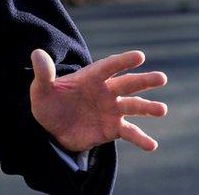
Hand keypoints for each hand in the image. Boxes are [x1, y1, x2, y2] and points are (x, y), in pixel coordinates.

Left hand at [29, 49, 167, 152]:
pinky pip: (130, 132)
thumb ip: (43, 73)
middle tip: (161, 78)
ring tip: (162, 109)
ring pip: (134, 106)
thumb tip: (37, 53)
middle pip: (127, 84)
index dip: (123, 61)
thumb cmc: (47, 103)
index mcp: (90, 77)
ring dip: (149, 107)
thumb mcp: (41, 89)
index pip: (108, 66)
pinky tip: (152, 145)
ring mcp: (112, 109)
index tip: (139, 56)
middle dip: (144, 80)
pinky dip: (141, 139)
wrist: (50, 129)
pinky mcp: (113, 128)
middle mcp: (105, 91)